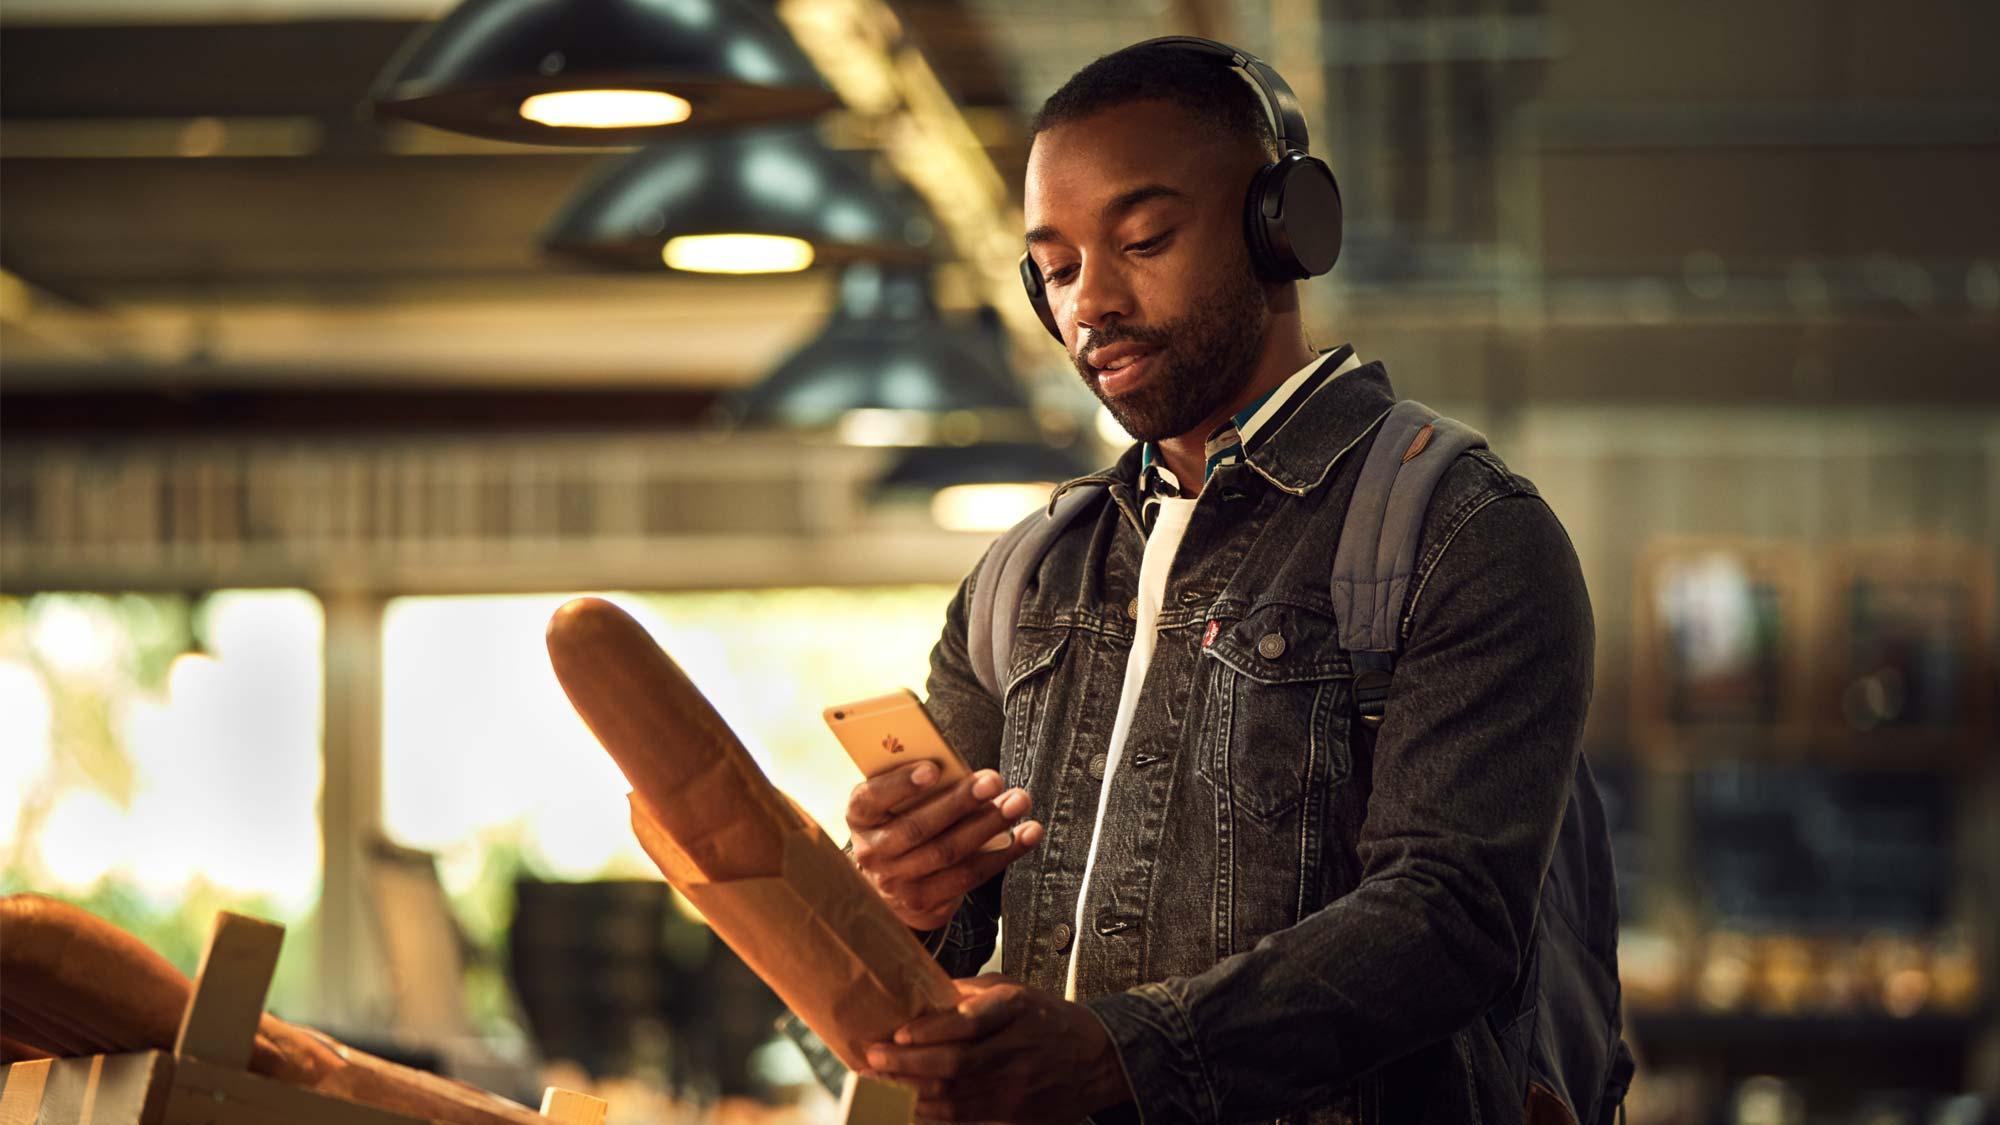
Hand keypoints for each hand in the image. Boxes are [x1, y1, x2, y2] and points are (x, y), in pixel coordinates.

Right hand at [847, 763, 1043, 931]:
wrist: (889, 881)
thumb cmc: (901, 821)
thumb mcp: (895, 801)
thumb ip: (918, 785)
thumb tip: (962, 770)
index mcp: (860, 817)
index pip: (872, 798)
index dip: (900, 784)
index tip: (933, 769)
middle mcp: (872, 853)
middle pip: (919, 827)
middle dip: (961, 802)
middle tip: (993, 780)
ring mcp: (896, 883)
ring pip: (949, 853)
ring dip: (989, 826)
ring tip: (1018, 802)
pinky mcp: (925, 903)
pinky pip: (969, 877)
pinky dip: (1004, 854)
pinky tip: (1027, 834)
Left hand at [863, 976, 1132, 1122]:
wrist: (1097, 1059)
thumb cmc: (1048, 1019)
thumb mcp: (1015, 990)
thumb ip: (970, 992)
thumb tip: (922, 991)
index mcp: (1016, 1009)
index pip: (968, 1022)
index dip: (930, 1031)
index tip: (898, 1033)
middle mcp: (1015, 1048)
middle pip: (955, 1064)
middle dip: (907, 1065)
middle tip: (872, 1059)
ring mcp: (1015, 1086)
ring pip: (955, 1097)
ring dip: (910, 1093)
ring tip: (877, 1084)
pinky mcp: (1014, 1114)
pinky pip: (964, 1119)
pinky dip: (931, 1115)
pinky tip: (905, 1106)